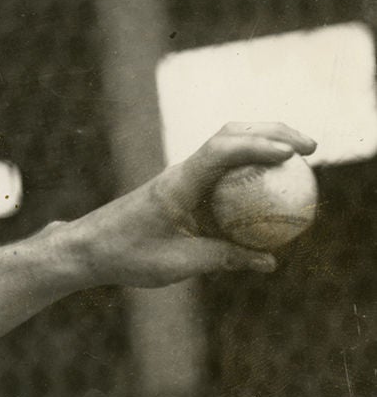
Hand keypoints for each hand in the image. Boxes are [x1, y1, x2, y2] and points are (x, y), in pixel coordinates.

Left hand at [59, 122, 317, 287]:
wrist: (86, 248)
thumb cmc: (125, 256)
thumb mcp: (177, 264)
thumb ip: (224, 259)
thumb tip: (269, 261)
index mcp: (177, 184)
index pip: (221, 150)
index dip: (258, 146)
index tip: (291, 154)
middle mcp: (181, 172)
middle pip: (231, 134)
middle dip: (273, 132)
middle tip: (310, 148)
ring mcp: (181, 177)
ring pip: (227, 145)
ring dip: (262, 142)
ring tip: (299, 156)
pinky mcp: (181, 187)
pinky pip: (222, 170)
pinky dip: (249, 168)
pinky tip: (271, 186)